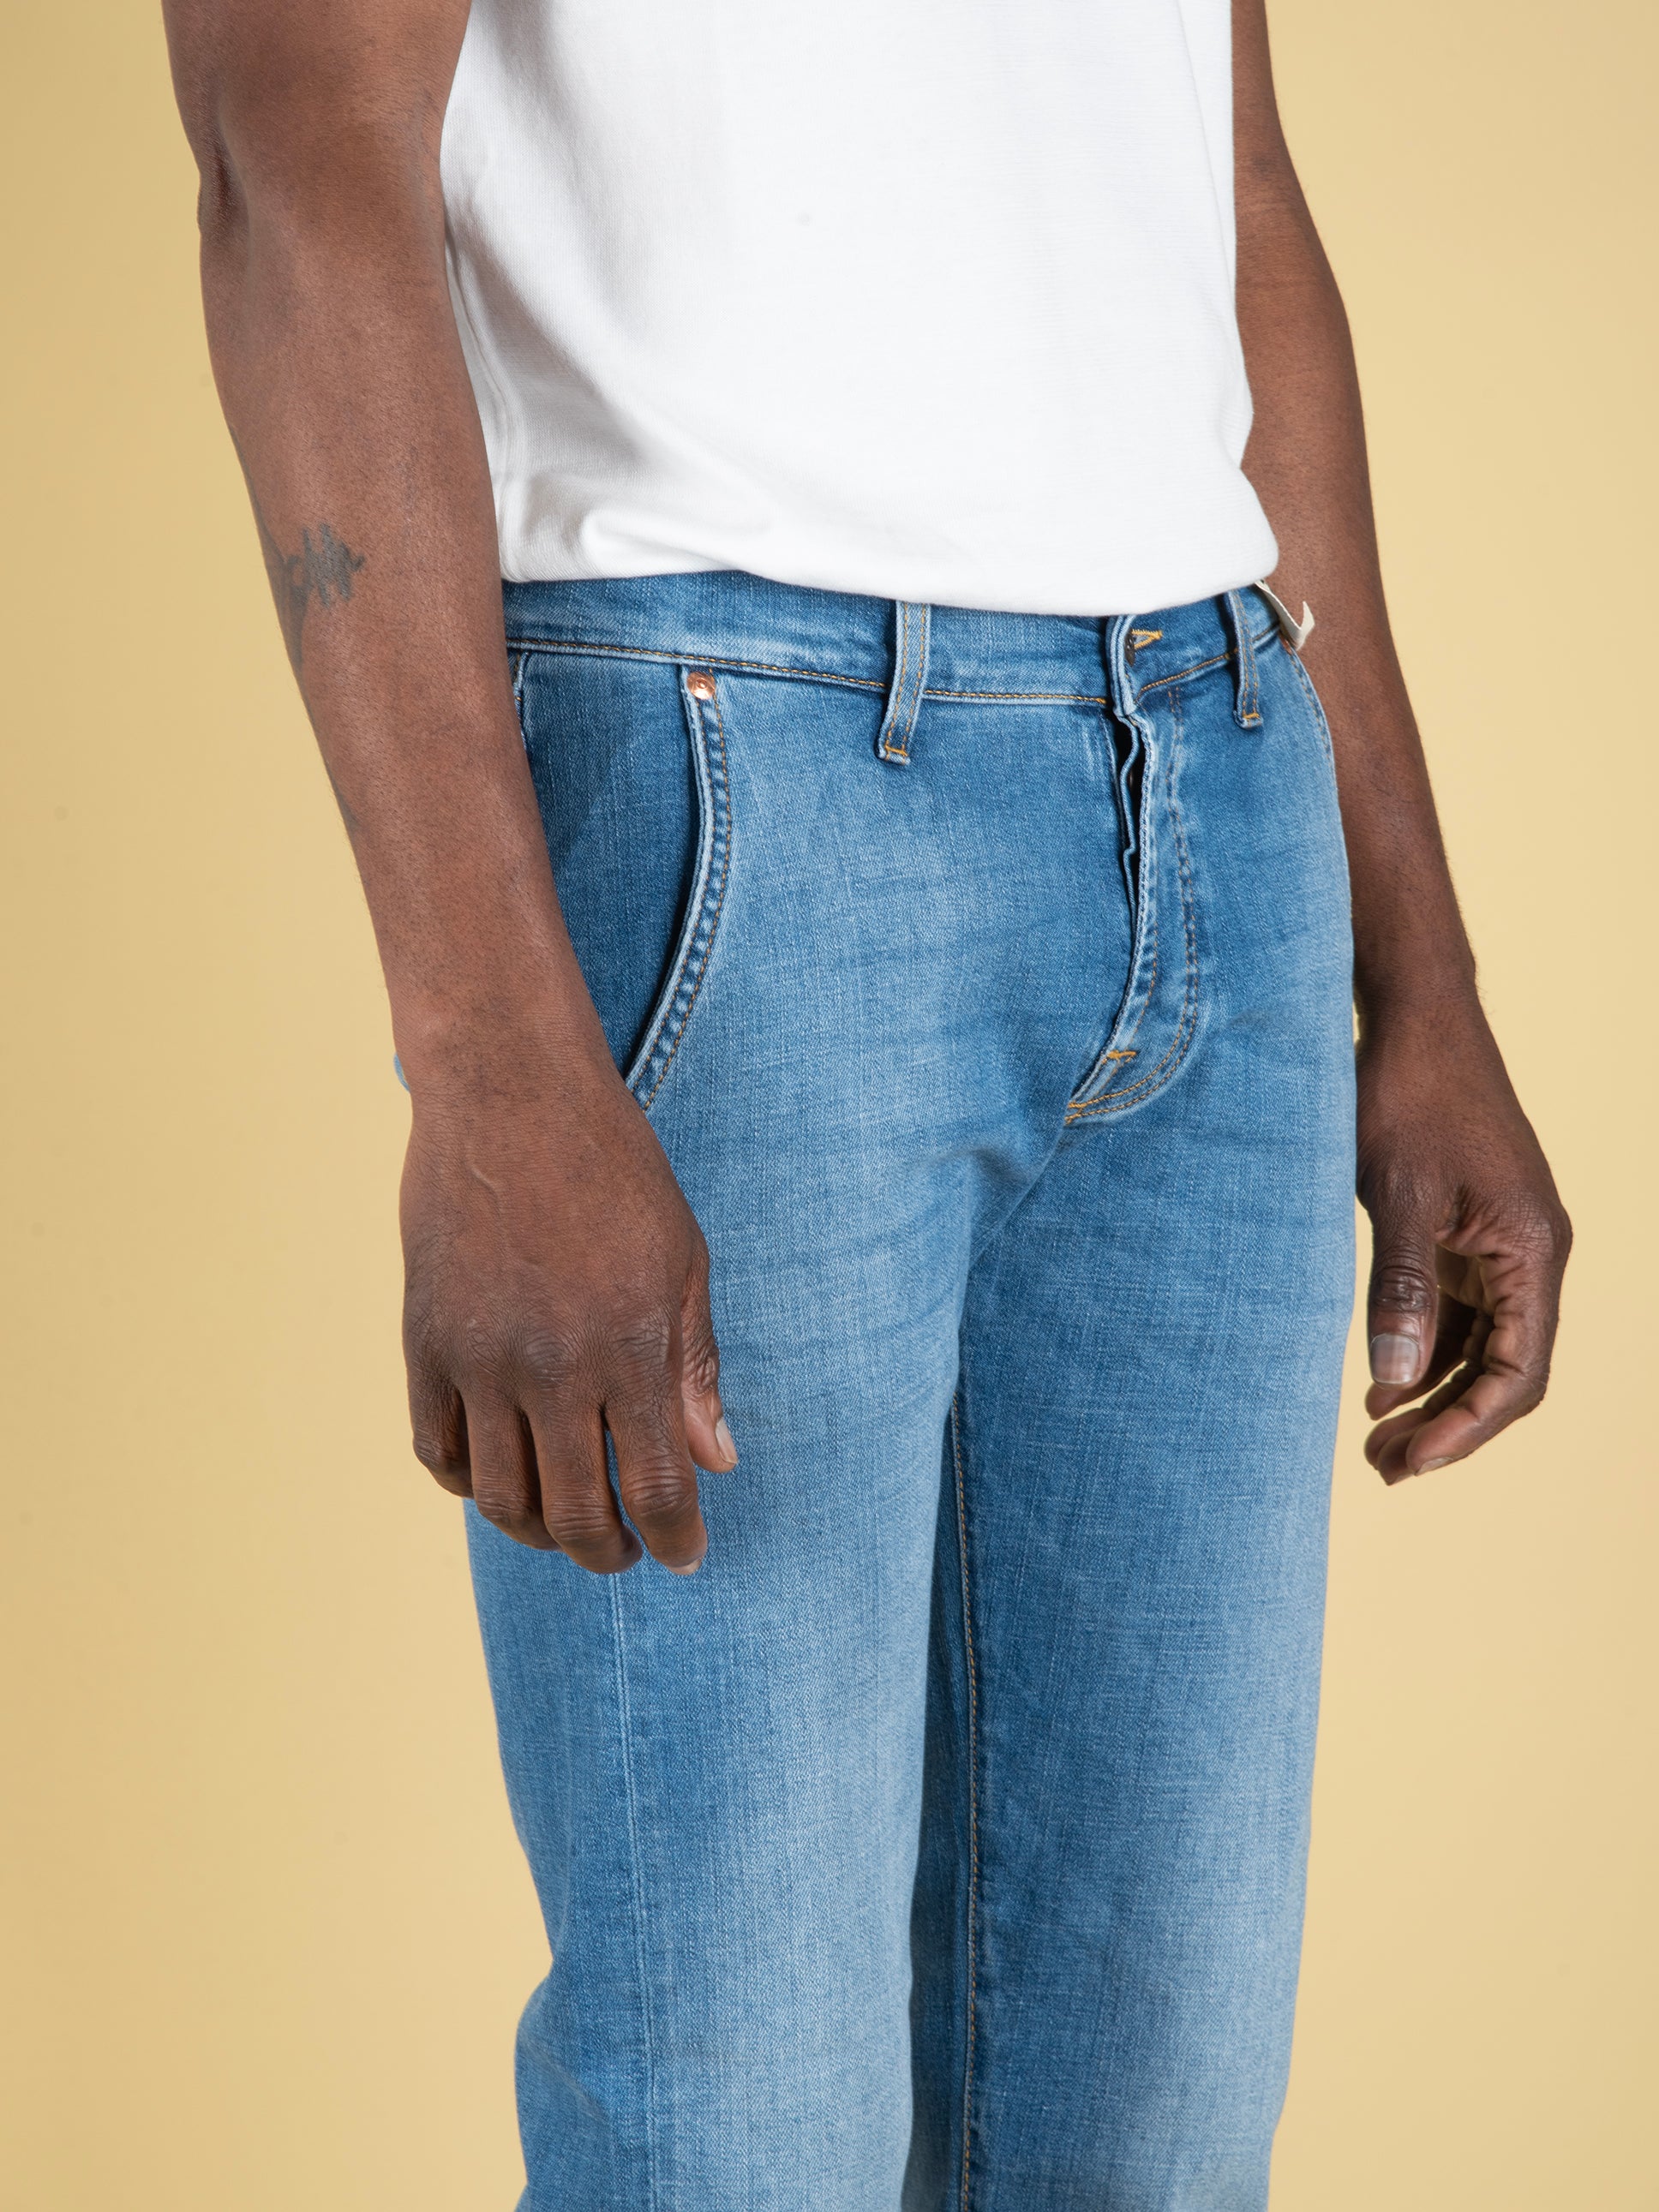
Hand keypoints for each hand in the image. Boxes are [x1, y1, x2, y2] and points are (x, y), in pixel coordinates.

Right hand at [398, 1035, 734, 1571]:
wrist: (509, 1092)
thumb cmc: (613, 1168)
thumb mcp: (682, 1259)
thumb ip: (695, 1366)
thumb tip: (715, 1461)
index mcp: (629, 1345)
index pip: (655, 1487)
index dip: (674, 1539)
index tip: (684, 1555)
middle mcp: (551, 1365)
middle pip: (575, 1514)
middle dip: (609, 1552)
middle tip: (627, 1552)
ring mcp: (478, 1358)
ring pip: (500, 1499)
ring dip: (539, 1531)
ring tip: (566, 1522)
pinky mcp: (424, 1341)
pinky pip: (437, 1450)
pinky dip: (468, 1483)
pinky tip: (500, 1477)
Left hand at [1357, 1002, 1570, 1483]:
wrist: (1413, 1018)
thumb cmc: (1408, 1096)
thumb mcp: (1399, 1196)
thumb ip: (1399, 1290)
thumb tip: (1393, 1379)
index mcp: (1533, 1250)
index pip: (1517, 1371)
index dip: (1467, 1425)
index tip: (1411, 1461)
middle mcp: (1532, 1254)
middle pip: (1505, 1370)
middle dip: (1449, 1423)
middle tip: (1383, 1467)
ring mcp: (1503, 1243)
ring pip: (1481, 1345)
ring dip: (1433, 1392)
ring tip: (1376, 1441)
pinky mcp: (1470, 1231)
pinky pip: (1459, 1311)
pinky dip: (1425, 1348)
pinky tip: (1379, 1381)